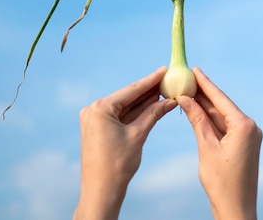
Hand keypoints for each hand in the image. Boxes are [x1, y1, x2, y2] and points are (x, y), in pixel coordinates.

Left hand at [73, 67, 176, 219]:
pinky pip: (119, 116)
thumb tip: (169, 101)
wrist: (101, 192)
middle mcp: (93, 110)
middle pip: (127, 97)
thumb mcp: (138, 135)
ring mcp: (94, 119)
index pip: (131, 91)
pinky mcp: (97, 127)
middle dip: (147, 91)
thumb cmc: (117, 166)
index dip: (150, 80)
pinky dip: (134, 113)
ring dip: (142, 102)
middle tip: (166, 80)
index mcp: (100, 108)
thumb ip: (153, 114)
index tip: (164, 70)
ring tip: (162, 91)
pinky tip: (150, 105)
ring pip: (124, 107)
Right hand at [177, 67, 261, 219]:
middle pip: (221, 105)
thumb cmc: (222, 183)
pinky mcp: (244, 144)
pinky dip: (210, 120)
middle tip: (186, 79)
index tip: (194, 69)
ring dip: (205, 106)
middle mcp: (250, 127)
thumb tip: (185, 98)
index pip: (220, 98)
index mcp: (244, 126)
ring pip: (222, 116)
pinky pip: (225, 126)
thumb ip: (197, 119)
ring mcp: (248, 136)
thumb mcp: (206, 147)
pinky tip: (197, 111)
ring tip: (188, 92)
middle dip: (203, 93)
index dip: (205, 83)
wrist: (236, 210)